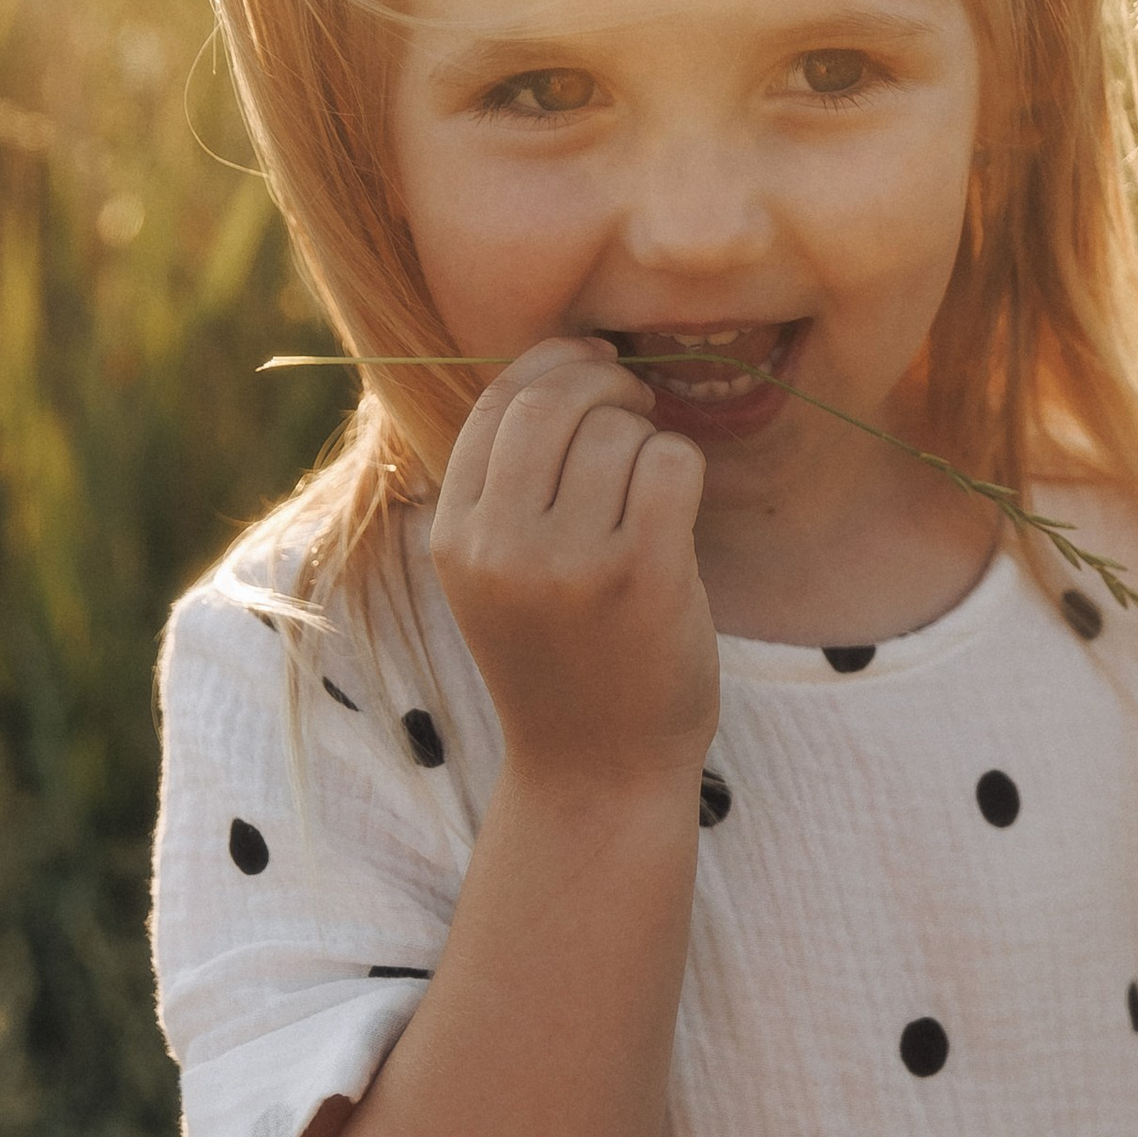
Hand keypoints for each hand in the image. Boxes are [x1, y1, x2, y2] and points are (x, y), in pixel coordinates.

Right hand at [429, 337, 716, 798]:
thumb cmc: (562, 662)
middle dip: (605, 384)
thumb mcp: (498, 577)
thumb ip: (507, 487)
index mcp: (454, 537)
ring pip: (618, 430)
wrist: (597, 772)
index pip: (494, 404)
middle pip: (552, 400)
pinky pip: (670, 463)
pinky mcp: (641, 575)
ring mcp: (569, 562)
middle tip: (636, 407)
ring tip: (652, 484)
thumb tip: (561, 365)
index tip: (592, 368)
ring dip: (649, 437)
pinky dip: (683, 469)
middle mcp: (500, 546)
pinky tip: (678, 512)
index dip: (550, 366)